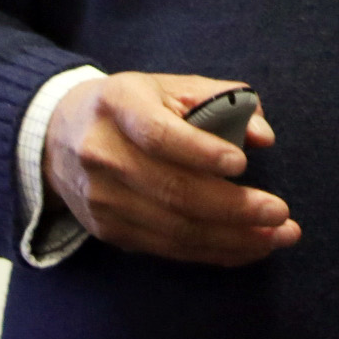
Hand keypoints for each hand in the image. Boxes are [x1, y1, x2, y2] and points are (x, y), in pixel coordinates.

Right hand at [43, 72, 300, 265]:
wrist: (59, 135)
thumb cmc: (130, 105)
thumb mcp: (168, 86)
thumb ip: (219, 98)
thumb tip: (263, 135)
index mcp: (120, 107)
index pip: (158, 135)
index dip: (200, 152)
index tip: (242, 164)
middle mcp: (104, 156)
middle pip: (172, 191)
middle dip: (232, 208)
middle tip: (279, 213)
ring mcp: (103, 200)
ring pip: (173, 228)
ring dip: (232, 238)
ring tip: (277, 237)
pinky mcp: (108, 231)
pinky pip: (166, 248)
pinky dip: (212, 252)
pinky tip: (248, 248)